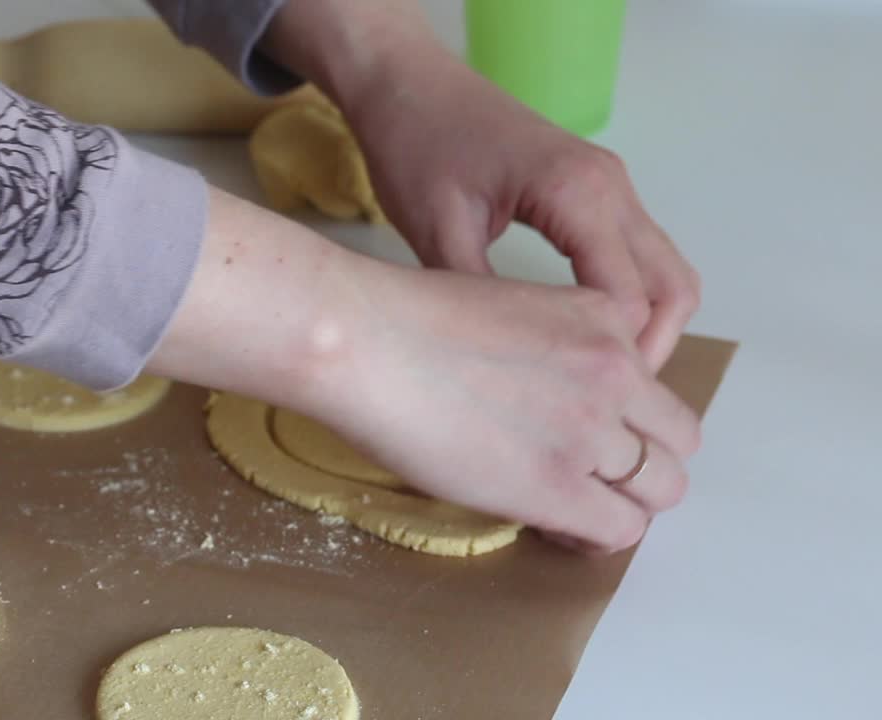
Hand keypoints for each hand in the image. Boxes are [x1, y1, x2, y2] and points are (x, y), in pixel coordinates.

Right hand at [149, 188, 701, 552]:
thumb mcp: (507, 304)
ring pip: (661, 489)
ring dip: (620, 502)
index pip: (655, 383)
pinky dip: (594, 536)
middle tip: (586, 476)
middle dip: (639, 464)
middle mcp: (615, 369)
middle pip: (677, 439)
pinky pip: (619, 530)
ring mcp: (591, 427)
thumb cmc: (404, 319)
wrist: (366, 339)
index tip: (583, 434)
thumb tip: (546, 398)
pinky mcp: (558, 484)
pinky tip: (549, 523)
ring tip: (567, 506)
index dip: (625, 419)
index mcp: (603, 317)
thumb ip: (553, 345)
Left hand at [340, 44, 699, 371]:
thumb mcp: (436, 233)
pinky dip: (632, 299)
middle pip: (672, 289)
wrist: (407, 85)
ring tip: (596, 380)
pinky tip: (587, 336)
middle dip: (648, 353)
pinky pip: (637, 255)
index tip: (580, 409)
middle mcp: (611, 187)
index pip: (628, 300)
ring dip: (646, 327)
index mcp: (577, 194)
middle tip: (600, 406)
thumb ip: (483, 302)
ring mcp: (610, 185)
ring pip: (665, 271)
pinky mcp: (594, 190)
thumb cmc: (416, 146)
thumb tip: (512, 376)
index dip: (613, 363)